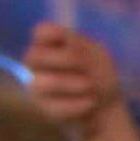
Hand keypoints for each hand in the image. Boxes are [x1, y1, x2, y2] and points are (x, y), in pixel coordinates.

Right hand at [23, 21, 124, 140]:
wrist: (106, 103)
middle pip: (33, 55)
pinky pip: (53, 106)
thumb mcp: (97, 55)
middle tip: (84, 65)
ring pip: (39, 83)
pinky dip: (76, 104)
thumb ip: (80, 47)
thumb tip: (66, 41)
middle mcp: (38, 64)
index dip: (53, 34)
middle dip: (62, 59)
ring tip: (90, 85)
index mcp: (51, 44)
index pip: (41, 32)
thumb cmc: (99, 72)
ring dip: (68, 83)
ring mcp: (37, 86)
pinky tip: (90, 102)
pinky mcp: (44, 108)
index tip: (71, 40)